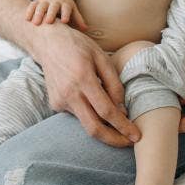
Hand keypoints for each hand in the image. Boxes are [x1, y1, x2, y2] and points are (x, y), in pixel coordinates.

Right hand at [25, 0, 89, 31]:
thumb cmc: (65, 5)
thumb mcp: (72, 9)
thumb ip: (78, 18)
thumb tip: (85, 29)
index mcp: (65, 4)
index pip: (66, 8)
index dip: (65, 14)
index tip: (64, 21)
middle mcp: (55, 2)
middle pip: (52, 7)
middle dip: (50, 13)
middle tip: (48, 21)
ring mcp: (45, 1)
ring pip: (41, 6)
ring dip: (38, 13)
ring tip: (35, 23)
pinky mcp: (37, 1)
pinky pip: (32, 5)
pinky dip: (29, 11)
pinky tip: (26, 18)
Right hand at [30, 21, 139, 147]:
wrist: (47, 42)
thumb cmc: (78, 46)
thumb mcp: (101, 57)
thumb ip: (114, 83)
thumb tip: (122, 109)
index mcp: (83, 78)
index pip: (106, 111)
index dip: (123, 126)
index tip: (136, 136)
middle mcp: (69, 93)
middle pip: (94, 128)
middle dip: (114, 140)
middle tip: (129, 142)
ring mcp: (60, 100)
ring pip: (86, 123)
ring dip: (103, 127)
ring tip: (116, 122)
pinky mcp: (55, 104)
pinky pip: (78, 114)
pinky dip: (89, 113)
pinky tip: (91, 100)